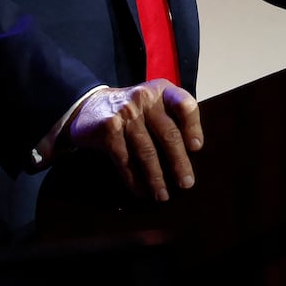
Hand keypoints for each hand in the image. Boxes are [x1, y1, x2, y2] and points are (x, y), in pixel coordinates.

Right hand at [65, 80, 203, 201]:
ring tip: (163, 195)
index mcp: (161, 90)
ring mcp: (125, 113)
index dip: (193, 127)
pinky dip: (134, 179)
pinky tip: (142, 191)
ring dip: (156, 178)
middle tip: (186, 183)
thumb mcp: (153, 103)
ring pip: (147, 151)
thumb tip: (192, 156)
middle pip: (168, 134)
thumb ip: (172, 118)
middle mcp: (144, 98)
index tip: (196, 149)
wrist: (89, 105)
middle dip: (179, 163)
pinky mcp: (109, 129)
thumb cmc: (132, 110)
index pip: (184, 105)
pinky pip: (125, 160)